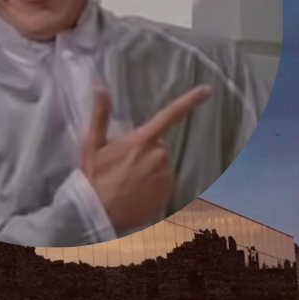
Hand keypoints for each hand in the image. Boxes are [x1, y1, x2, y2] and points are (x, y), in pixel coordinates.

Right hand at [79, 85, 211, 232]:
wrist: (96, 213)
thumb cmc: (92, 177)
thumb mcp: (91, 144)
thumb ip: (99, 114)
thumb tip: (99, 86)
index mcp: (142, 140)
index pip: (169, 115)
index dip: (189, 101)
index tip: (207, 90)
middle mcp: (159, 155)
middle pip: (157, 145)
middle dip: (143, 150)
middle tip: (122, 164)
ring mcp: (165, 175)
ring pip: (159, 164)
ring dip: (147, 168)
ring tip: (126, 181)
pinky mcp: (167, 192)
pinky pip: (162, 182)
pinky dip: (151, 185)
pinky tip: (135, 192)